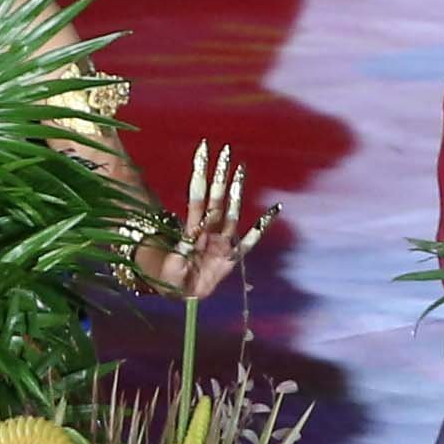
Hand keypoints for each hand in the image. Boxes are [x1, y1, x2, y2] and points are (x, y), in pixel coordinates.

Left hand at [139, 143, 267, 300]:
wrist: (181, 293)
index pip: (197, 196)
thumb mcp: (171, 268)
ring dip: (236, 192)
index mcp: (192, 229)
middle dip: (220, 174)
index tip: (202, 150)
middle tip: (225, 150)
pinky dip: (261, 228)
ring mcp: (220, 242)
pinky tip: (273, 211)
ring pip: (231, 213)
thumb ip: (181, 256)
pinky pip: (249, 241)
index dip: (200, 174)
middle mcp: (208, 231)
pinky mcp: (231, 258)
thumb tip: (187, 245)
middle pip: (216, 198)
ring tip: (241, 171)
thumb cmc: (171, 276)